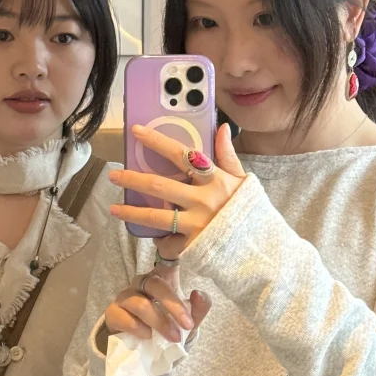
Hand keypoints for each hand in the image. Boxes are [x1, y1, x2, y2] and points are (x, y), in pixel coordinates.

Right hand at [105, 259, 211, 342]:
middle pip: (155, 285)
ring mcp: (125, 297)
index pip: (165, 261)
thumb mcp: (187, 321)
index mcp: (161, 280)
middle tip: (188, 325)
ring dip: (159, 322)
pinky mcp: (113, 313)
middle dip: (173, 306)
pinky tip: (147, 336)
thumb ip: (198, 309)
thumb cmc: (166, 328)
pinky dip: (138, 328)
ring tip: (172, 337)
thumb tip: (198, 293)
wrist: (143, 350)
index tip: (182, 245)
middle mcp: (141, 283)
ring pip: (141, 304)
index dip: (171, 251)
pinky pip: (124, 317)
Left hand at [108, 122, 245, 260]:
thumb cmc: (250, 211)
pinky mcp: (194, 245)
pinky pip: (169, 242)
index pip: (182, 154)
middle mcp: (204, 199)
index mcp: (216, 179)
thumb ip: (228, 156)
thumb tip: (222, 128)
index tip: (137, 132)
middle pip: (160, 185)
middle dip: (133, 179)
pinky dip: (161, 242)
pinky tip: (155, 240)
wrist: (261, 248)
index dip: (157, 141)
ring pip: (156, 216)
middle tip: (114, 175)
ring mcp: (197, 223)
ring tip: (114, 209)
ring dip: (132, 212)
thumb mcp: (242, 180)